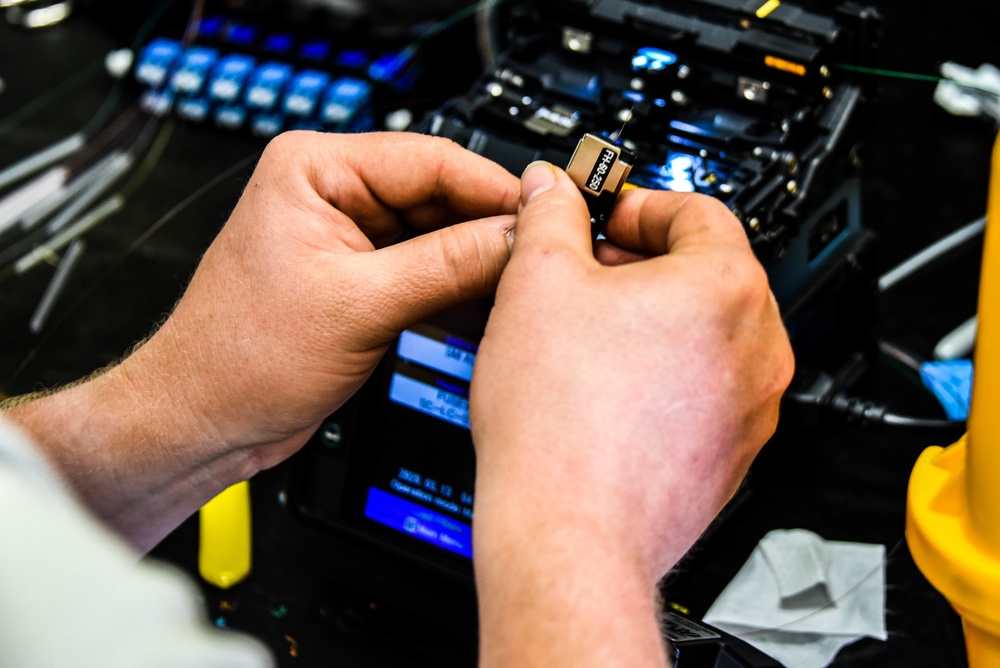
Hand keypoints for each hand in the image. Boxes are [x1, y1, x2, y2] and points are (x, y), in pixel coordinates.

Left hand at [4, 131, 518, 549]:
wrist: (206, 418)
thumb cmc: (239, 357)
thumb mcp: (359, 305)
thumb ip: (446, 266)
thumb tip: (514, 239)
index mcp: (315, 168)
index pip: (430, 158)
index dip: (494, 188)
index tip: (544, 215)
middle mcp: (332, 192)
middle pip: (440, 196)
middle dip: (489, 229)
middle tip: (541, 256)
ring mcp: (348, 237)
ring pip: (438, 235)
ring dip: (476, 262)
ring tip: (521, 285)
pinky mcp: (360, 278)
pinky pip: (425, 269)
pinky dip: (457, 287)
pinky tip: (488, 304)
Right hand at [470, 162, 792, 665]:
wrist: (570, 534)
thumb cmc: (562, 425)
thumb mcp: (537, 283)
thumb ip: (551, 216)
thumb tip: (551, 189)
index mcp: (727, 288)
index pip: (696, 209)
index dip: (635, 203)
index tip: (598, 217)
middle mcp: (758, 347)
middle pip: (705, 273)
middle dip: (640, 263)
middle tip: (581, 273)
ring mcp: (751, 407)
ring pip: (703, 335)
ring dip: (650, 321)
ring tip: (584, 336)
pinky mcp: (731, 454)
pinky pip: (701, 390)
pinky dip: (661, 376)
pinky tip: (602, 390)